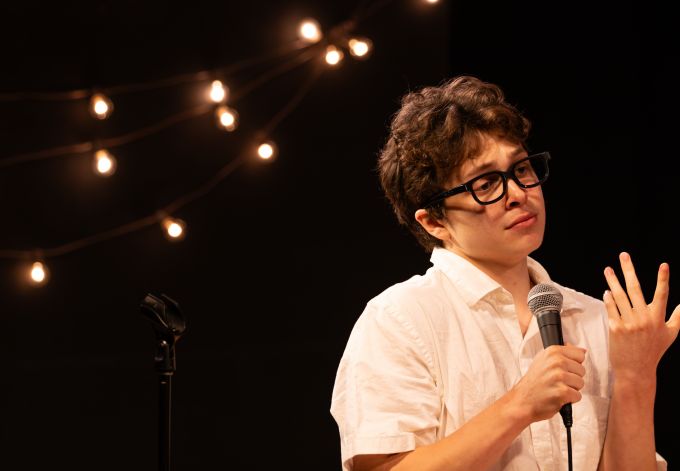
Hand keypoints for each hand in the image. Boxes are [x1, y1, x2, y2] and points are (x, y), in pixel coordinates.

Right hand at [511, 345, 585, 422]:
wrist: (522, 400)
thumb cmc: (534, 381)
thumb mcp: (543, 360)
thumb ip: (563, 353)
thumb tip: (583, 350)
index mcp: (552, 351)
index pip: (580, 354)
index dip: (574, 364)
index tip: (564, 369)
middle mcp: (556, 362)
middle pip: (582, 370)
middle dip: (572, 378)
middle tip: (557, 381)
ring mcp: (559, 376)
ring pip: (580, 383)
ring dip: (571, 389)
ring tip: (556, 388)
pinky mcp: (562, 392)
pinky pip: (577, 396)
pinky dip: (570, 400)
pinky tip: (557, 397)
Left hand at [603, 252, 679, 381]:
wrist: (636, 369)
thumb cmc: (654, 351)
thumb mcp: (670, 335)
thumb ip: (677, 318)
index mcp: (658, 318)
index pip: (662, 294)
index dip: (663, 279)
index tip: (664, 265)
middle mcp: (644, 318)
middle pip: (635, 288)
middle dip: (629, 270)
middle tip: (624, 256)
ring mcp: (629, 322)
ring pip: (619, 296)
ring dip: (613, 281)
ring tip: (608, 270)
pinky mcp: (615, 328)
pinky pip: (611, 308)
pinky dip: (608, 298)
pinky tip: (607, 290)